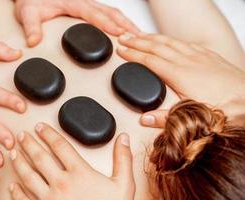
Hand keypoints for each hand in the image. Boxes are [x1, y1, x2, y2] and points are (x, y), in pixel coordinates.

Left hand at [9, 123, 134, 199]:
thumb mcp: (123, 185)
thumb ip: (123, 160)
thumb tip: (123, 139)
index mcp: (79, 173)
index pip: (60, 146)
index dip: (48, 133)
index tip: (40, 127)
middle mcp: (61, 184)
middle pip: (39, 158)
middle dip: (29, 144)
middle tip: (22, 136)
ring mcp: (49, 199)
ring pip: (28, 176)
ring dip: (19, 163)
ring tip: (14, 154)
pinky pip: (24, 199)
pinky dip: (16, 191)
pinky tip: (12, 185)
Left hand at [14, 0, 138, 46]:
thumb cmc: (31, 1)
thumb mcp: (27, 13)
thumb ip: (32, 27)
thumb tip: (34, 41)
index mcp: (73, 3)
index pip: (94, 14)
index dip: (108, 24)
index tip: (120, 33)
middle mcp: (84, 2)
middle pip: (111, 12)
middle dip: (127, 25)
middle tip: (140, 38)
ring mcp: (89, 4)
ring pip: (113, 12)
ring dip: (127, 23)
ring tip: (140, 36)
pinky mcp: (89, 8)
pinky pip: (109, 13)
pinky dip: (121, 22)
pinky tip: (126, 31)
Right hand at [117, 33, 244, 127]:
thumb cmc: (224, 106)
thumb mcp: (190, 116)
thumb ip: (165, 117)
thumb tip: (145, 119)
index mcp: (178, 75)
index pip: (149, 61)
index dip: (133, 55)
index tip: (121, 50)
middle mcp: (186, 61)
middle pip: (155, 47)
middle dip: (137, 41)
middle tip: (124, 37)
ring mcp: (197, 55)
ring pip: (169, 41)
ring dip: (151, 37)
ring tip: (139, 35)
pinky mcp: (207, 55)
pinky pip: (184, 42)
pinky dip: (171, 39)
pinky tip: (168, 39)